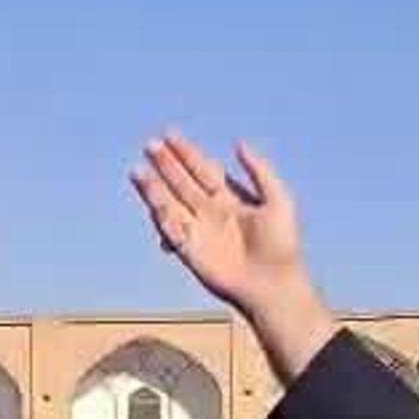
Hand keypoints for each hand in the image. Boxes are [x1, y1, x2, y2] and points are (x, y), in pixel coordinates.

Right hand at [131, 133, 304, 314]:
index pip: (203, 170)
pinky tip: (149, 199)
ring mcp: (199, 231)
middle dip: (166, 164)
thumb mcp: (278, 198)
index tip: (170, 135)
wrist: (273, 283)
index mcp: (231, 199)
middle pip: (183, 183)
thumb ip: (259, 170)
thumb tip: (238, 144)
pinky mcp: (189, 251)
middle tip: (150, 144)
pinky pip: (170, 228)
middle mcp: (211, 212)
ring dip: (154, 187)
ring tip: (137, 170)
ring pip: (170, 203)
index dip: (187, 153)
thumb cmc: (281, 245)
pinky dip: (158, 214)